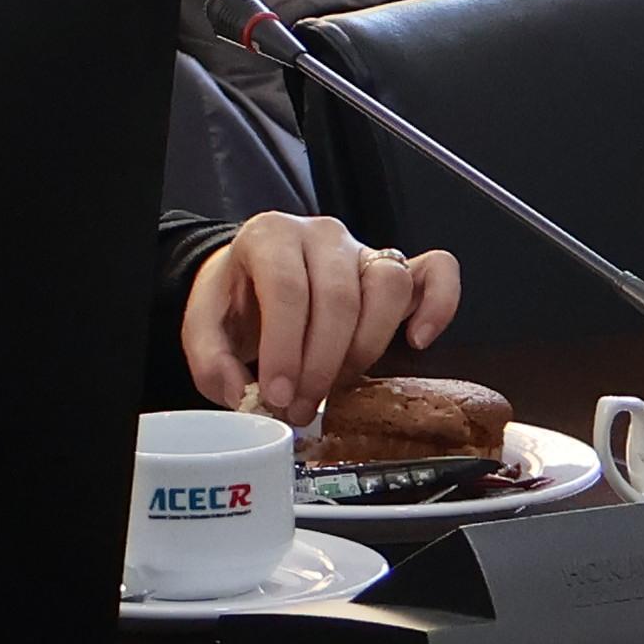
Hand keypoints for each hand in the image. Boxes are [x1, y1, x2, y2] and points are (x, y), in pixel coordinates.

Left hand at [182, 213, 461, 425]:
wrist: (255, 282)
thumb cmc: (238, 301)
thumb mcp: (205, 326)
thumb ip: (209, 360)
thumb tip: (238, 392)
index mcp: (270, 237)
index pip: (288, 290)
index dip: (285, 349)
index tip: (276, 395)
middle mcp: (321, 235)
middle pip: (338, 297)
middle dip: (321, 364)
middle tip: (301, 407)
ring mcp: (364, 249)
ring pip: (388, 287)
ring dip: (366, 348)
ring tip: (338, 384)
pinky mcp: (396, 268)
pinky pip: (435, 271)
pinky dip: (439, 304)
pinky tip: (418, 341)